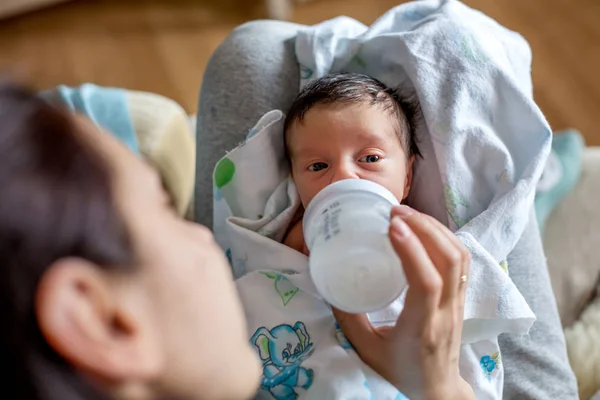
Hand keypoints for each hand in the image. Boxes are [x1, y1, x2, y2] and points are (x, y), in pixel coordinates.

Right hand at [333, 206, 474, 399]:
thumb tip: (330, 282)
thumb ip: (348, 316)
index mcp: (422, 328)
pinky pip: (462, 260)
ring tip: (409, 214)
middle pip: (450, 261)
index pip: (427, 283)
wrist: (435, 391)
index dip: (412, 250)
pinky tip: (425, 229)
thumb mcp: (366, 349)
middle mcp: (446, 313)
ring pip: (460, 256)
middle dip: (425, 228)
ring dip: (436, 228)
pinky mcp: (461, 298)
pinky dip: (445, 237)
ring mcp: (458, 304)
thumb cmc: (398, 373)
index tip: (392, 225)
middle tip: (395, 211)